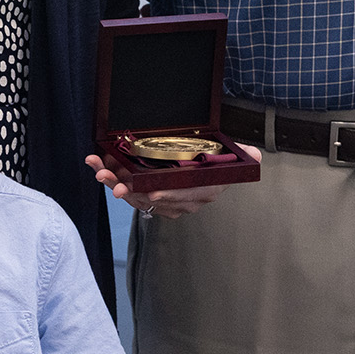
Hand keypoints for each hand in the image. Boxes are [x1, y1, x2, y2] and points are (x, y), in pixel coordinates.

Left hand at [87, 146, 260, 220]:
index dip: (169, 196)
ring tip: (100, 172)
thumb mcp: (234, 155)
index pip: (185, 196)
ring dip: (117, 184)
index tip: (153, 193)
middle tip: (118, 186)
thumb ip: (244, 153)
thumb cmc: (218, 160)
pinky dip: (114, 179)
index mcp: (203, 191)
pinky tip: (99, 168)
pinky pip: (130, 190)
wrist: (207, 167)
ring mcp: (165, 200)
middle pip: (156, 198)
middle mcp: (183, 200)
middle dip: (134, 192)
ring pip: (137, 196)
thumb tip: (255, 155)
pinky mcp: (150, 195)